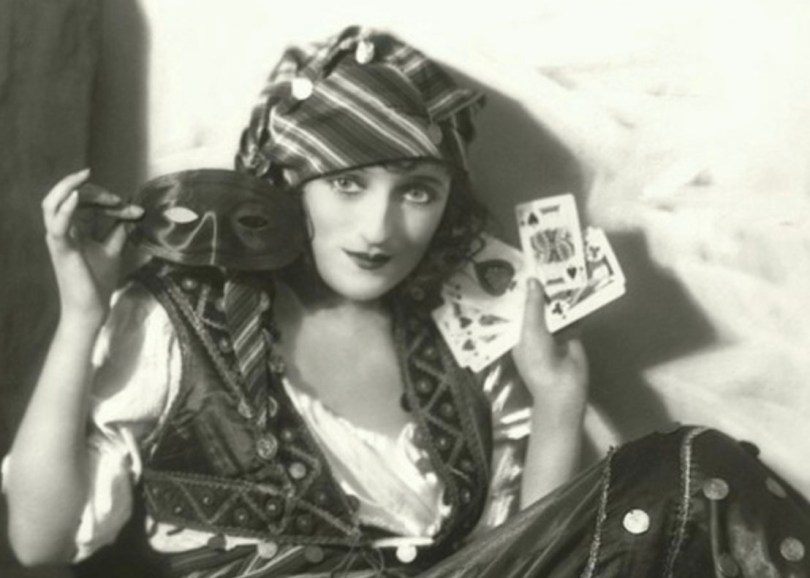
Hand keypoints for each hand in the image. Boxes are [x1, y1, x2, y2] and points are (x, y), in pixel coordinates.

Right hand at [42, 169, 143, 326]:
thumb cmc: (98, 282)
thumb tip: (132, 212)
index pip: (86, 202)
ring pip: (53, 202)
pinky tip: (78, 195)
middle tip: (120, 201)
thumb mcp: (112, 249)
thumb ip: (118, 231)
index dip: (110, 200)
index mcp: (72, 229)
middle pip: (70, 196)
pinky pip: (57, 223)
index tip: (136, 211)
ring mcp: (58, 238)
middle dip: (97, 193)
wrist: (92, 309)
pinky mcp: (61, 248)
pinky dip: (66, 207)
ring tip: (90, 181)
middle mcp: (61, 230)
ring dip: (74, 189)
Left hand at [511, 278, 588, 419]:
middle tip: (544, 264)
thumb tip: (532, 280)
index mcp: (519, 335)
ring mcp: (555, 334)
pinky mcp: (573, 335)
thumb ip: (533, 306)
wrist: (563, 388)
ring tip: (561, 269)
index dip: (519, 293)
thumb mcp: (531, 331)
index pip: (517, 310)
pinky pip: (573, 317)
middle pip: (538, 308)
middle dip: (541, 291)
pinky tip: (578, 287)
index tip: (521, 270)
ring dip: (559, 296)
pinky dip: (576, 305)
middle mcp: (535, 333)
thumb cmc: (538, 360)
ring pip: (556, 311)